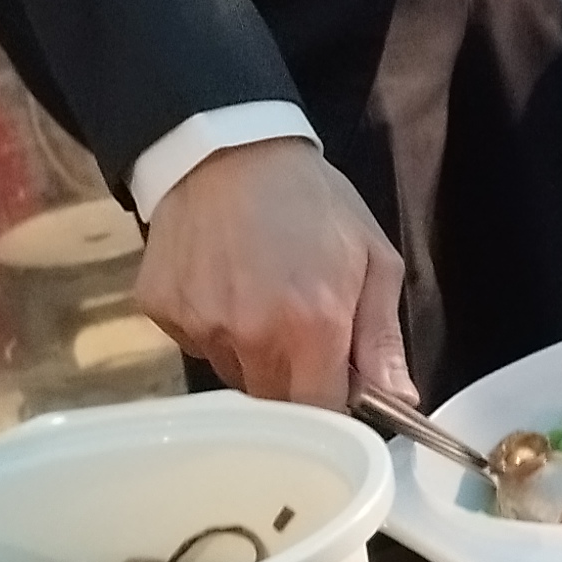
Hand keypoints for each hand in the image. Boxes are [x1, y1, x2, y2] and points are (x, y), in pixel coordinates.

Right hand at [134, 138, 413, 408]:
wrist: (228, 150)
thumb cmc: (313, 201)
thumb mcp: (372, 258)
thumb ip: (382, 338)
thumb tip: (399, 401)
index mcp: (311, 326)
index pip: (322, 411)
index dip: (334, 404)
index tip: (339, 382)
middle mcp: (250, 335)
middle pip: (274, 400)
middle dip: (295, 380)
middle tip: (301, 329)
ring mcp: (199, 325)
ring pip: (233, 374)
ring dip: (253, 355)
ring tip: (260, 298)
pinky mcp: (162, 311)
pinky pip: (195, 345)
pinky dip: (213, 329)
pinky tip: (223, 285)